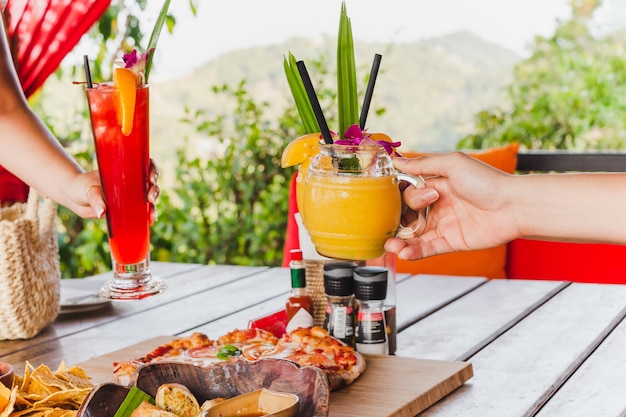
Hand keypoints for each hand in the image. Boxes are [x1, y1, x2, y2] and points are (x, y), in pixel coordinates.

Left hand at [66, 159, 159, 223]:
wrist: (75, 198)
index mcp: (125, 170)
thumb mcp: (87, 189)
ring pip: (149, 200)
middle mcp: (131, 182)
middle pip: (151, 184)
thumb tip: (102, 213)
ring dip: (153, 207)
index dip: (153, 170)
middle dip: (154, 191)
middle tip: (149, 199)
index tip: (151, 178)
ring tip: (152, 216)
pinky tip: (150, 222)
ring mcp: (131, 196)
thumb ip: (95, 199)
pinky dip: (147, 217)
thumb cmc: (81, 186)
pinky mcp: (127, 209)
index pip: (146, 165)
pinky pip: (141, 213)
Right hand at [385, 152, 519, 259]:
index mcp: (435, 186)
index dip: (400, 196)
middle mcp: (437, 206)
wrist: (513, 205)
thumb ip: (424, 164)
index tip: (392, 198)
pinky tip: (404, 253)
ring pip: (414, 235)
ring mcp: (443, 225)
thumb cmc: (487, 180)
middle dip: (396, 220)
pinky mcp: (451, 242)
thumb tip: (398, 162)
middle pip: (407, 215)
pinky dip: (414, 252)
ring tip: (391, 245)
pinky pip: (428, 248)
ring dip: (399, 241)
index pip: (407, 192)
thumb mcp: (453, 164)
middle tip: (396, 220)